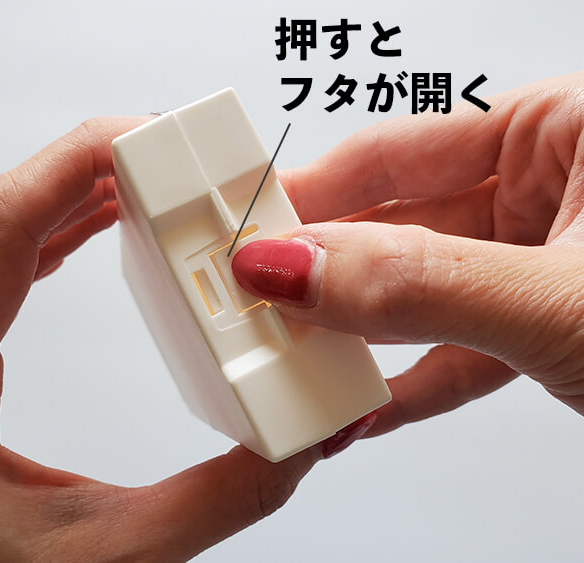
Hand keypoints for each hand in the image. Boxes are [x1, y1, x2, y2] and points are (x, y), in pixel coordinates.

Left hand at [0, 117, 373, 561]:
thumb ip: (225, 495)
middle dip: (83, 173)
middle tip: (161, 153)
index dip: (71, 166)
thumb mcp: (119, 557)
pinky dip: (47, 243)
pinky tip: (89, 228)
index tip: (138, 138)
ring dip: (67, 203)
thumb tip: (303, 439)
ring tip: (139, 180)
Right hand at [232, 72, 583, 435]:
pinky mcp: (548, 327)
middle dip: (328, 275)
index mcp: (563, 129)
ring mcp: (548, 258)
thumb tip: (296, 269)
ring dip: (361, 336)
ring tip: (297, 359)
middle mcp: (552, 185)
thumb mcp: (559, 298)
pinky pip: (463, 349)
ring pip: (424, 292)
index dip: (314, 193)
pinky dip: (415, 381)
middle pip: (400, 223)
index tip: (249, 234)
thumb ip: (420, 284)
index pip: (399, 149)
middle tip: (259, 303)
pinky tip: (365, 404)